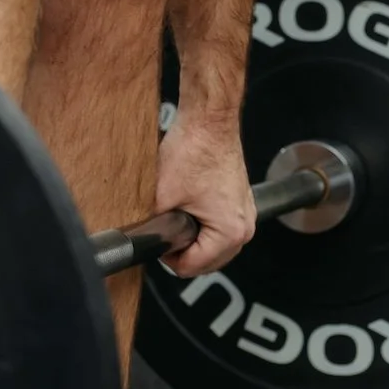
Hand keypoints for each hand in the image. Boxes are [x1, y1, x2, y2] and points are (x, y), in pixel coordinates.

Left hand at [153, 110, 254, 277]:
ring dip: (193, 238)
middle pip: (206, 262)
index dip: (167, 255)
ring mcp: (245, 213)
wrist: (209, 120)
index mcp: (230, 232)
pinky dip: (204, 225)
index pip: (191, 268)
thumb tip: (143, 245)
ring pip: (213, 247)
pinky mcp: (240, 201)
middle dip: (183, 249)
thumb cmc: (194, 149)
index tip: (158, 237)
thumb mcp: (162, 198)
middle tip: (165, 226)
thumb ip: (154, 230)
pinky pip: (220, 228)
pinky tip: (190, 206)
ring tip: (178, 214)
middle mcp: (244, 227)